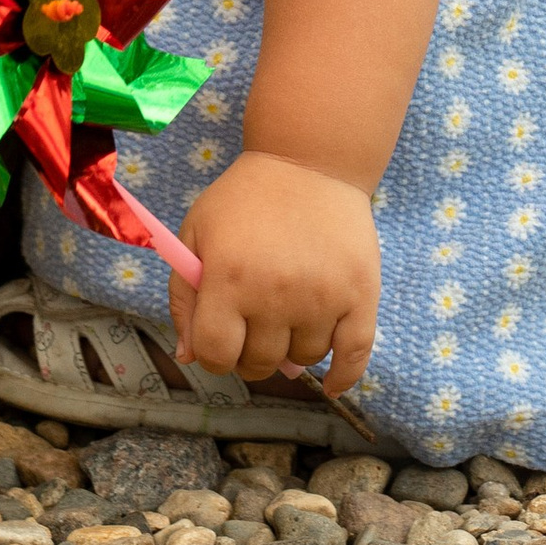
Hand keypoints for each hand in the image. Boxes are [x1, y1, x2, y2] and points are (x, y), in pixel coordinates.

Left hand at [169, 151, 378, 391]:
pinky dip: (342, 376)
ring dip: (291, 350)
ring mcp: (322, 297)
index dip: (214, 357)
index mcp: (228, 278)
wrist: (309, 161)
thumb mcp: (196, 233)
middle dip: (250, 355)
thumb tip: (190, 357)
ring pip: (303, 359)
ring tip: (289, 317)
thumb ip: (185, 295)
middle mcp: (275, 294)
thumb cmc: (244, 199)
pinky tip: (331, 383)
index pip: (216, 353)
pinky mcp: (360, 294)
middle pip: (259, 362)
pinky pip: (355, 356)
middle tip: (254, 329)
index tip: (221, 344)